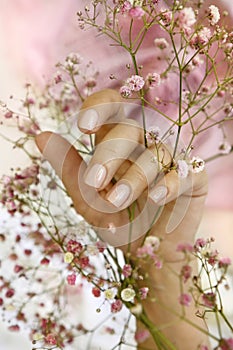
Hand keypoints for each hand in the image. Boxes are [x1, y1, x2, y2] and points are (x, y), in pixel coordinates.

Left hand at [35, 89, 208, 348]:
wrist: (146, 255)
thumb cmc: (116, 222)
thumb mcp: (86, 198)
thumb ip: (67, 167)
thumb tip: (40, 135)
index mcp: (116, 143)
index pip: (112, 107)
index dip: (100, 108)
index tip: (84, 127)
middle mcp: (143, 146)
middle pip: (130, 130)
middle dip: (109, 154)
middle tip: (94, 181)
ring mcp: (169, 161)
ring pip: (154, 153)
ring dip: (133, 178)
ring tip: (115, 202)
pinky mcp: (192, 179)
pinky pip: (184, 172)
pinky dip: (169, 183)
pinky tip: (155, 198)